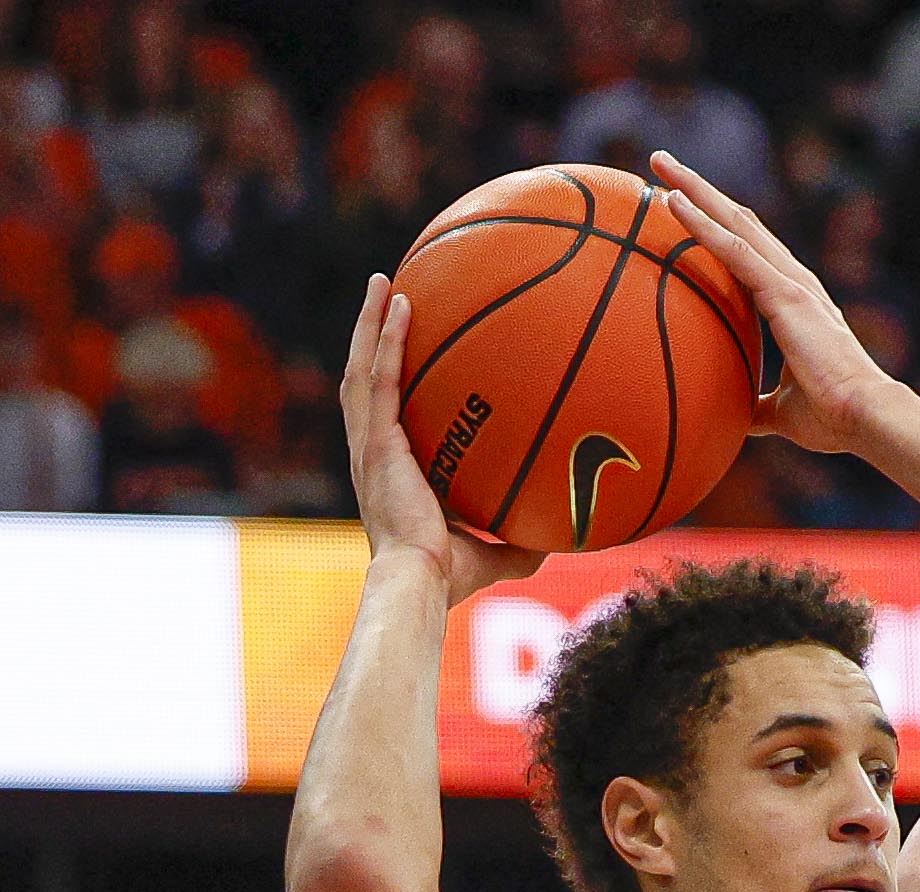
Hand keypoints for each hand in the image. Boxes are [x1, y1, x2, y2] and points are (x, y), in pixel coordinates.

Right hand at [340, 275, 543, 604]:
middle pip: (366, 377)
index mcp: (391, 471)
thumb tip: (558, 544)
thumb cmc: (447, 578)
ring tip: (383, 282)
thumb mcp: (491, 556)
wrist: (420, 580)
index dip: (388, 381)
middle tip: (386, 294)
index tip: (401, 351)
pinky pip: (378, 377)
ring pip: (362, 367)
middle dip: (372, 334)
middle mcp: (373, 451)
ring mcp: (369, 444)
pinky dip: (385, 339)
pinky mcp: (375, 441)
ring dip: (371, 322)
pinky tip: (399, 305)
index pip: (385, 414)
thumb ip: (517, 546)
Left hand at [652, 150, 896, 455]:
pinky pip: (733, 249)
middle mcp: (793, 280)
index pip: (750, 250)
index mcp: (795, 301)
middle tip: (662, 164)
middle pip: (740, 221)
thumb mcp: (785, 411)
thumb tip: (737, 417)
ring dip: (695, 190)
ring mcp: (790, 283)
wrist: (864, 417)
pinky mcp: (784, 294)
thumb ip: (759, 406)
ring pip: (734, 221)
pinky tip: (672, 200)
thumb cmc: (832, 418)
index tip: (683, 205)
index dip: (718, 224)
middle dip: (700, 190)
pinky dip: (702, 223)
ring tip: (660, 163)